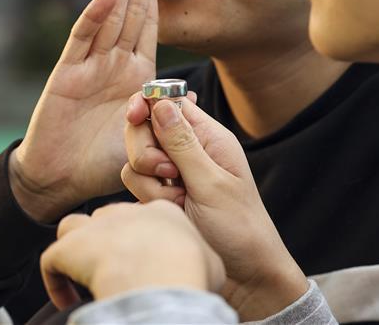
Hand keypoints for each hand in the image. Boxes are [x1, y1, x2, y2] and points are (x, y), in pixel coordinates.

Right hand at [10, 0, 157, 221]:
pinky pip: (84, 40)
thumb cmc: (104, 159)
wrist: (62, 181)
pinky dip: (96, 16)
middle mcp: (113, 61)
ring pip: (110, 15)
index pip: (149, 22)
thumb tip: (194, 95)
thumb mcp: (147, 135)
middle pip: (131, 8)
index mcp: (136, 72)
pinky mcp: (67, 75)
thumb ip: (168, 114)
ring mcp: (90, 64)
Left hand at [40, 200, 224, 309]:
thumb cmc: (190, 271)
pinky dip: (55, 282)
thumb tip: (202, 268)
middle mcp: (127, 213)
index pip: (145, 218)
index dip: (143, 242)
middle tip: (118, 274)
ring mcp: (96, 228)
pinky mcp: (70, 248)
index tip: (147, 265)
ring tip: (85, 274)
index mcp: (161, 212)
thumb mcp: (211, 263)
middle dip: (110, 245)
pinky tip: (68, 299)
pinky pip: (51, 261)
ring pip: (74, 226)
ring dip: (76, 248)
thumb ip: (202, 259)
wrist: (162, 278)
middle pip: (110, 220)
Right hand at [121, 96, 308, 319]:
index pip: (169, 104)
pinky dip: (149, 201)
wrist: (243, 276)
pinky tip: (173, 214)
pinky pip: (136, 187)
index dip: (148, 105)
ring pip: (135, 163)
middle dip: (147, 153)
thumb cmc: (239, 227)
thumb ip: (183, 144)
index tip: (135, 115)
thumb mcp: (212, 182)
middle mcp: (189, 152)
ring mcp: (173, 177)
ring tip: (180, 202)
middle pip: (144, 131)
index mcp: (209, 138)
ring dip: (151, 184)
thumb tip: (160, 102)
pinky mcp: (162, 198)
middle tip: (170, 174)